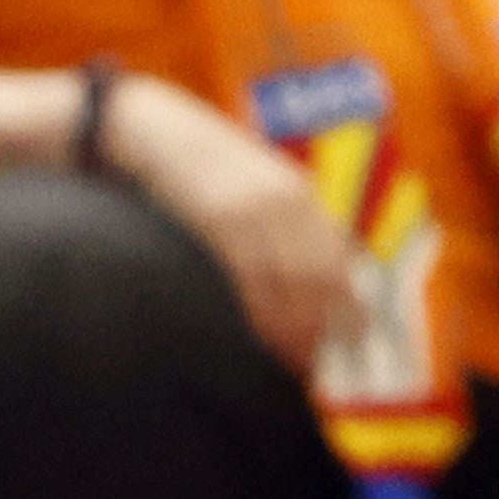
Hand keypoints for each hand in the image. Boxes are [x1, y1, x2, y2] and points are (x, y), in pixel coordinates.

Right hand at [100, 78, 357, 373]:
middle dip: (322, 328)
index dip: (350, 306)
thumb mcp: (248, 188)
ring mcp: (255, 208)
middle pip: (322, 278)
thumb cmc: (192, 169)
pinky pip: (252, 278)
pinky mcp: (221, 218)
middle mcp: (287, 199)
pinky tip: (259, 340)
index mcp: (299, 192)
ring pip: (291, 284)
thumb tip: (306, 281)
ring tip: (288, 364)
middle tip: (312, 367)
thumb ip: (278, 225)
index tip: (348, 342)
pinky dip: (260, 315)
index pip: (341, 259)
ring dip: (294, 331)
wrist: (148, 131)